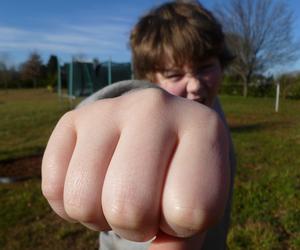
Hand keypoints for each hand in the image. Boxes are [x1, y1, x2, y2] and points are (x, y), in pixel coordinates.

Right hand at [42, 88, 229, 248]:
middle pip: (129, 207)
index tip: (178, 204)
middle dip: (136, 225)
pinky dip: (70, 205)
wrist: (157, 130)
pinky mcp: (74, 119)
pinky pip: (54, 188)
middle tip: (145, 206)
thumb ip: (183, 238)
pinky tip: (95, 185)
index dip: (180, 225)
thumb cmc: (179, 172)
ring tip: (119, 194)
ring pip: (83, 201)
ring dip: (101, 217)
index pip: (190, 209)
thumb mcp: (198, 202)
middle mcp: (155, 108)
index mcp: (203, 127)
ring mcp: (110, 109)